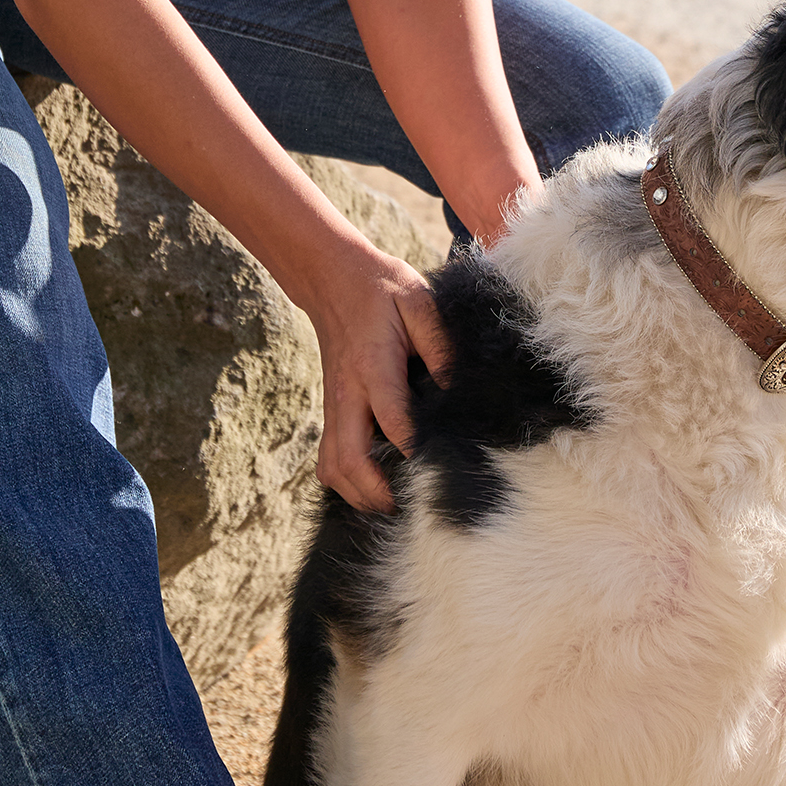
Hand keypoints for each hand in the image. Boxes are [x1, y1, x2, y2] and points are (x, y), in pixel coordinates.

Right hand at [312, 253, 455, 513]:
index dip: (414, 447)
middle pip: (348, 460)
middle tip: (408, 507)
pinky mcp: (331, 411)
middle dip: (376, 492)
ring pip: (331, 467)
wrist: (332, 279)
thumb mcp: (419, 301)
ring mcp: (334, 406)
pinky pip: (328, 459)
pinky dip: (345, 481)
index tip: (437, 467)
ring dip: (357, 493)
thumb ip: (439, 343)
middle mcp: (348, 393)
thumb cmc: (381, 289)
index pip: (392, 418)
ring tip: (391, 503)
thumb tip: (457, 387)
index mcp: (373, 366)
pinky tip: (371, 486)